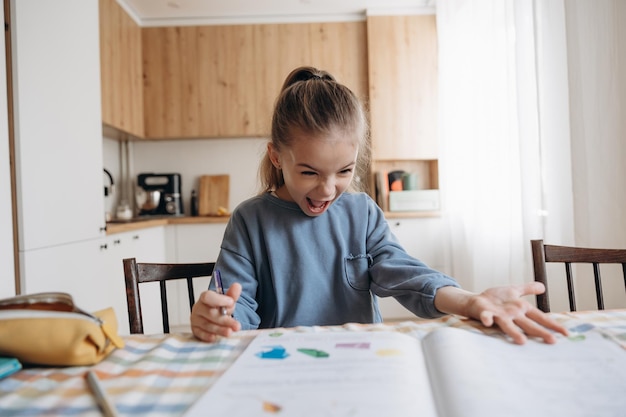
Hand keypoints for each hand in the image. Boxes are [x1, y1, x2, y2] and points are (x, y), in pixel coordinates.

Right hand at [191, 283, 241, 341]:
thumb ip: (232, 294)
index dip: (219, 300)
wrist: (214, 317)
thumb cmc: (219, 308)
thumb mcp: (227, 301)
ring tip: (229, 332)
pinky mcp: (195, 330)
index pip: (208, 296)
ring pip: (207, 325)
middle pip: (210, 313)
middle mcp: (198, 308)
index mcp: (205, 297)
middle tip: (236, 325)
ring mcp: (195, 320)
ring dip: (219, 329)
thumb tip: (237, 286)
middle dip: (224, 320)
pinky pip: (200, 334)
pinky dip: (207, 336)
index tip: (231, 303)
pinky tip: (214, 337)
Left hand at [436, 283, 568, 344]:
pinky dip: (487, 319)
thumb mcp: (514, 290)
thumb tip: (543, 286)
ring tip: (522, 342)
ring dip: (514, 332)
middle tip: (553, 341)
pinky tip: (489, 322)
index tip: (566, 333)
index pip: (540, 317)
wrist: (475, 301)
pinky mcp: (486, 314)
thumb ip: (528, 289)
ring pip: (509, 325)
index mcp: (521, 309)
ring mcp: (499, 316)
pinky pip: (487, 317)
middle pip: (528, 324)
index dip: (552, 324)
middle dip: (540, 332)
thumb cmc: (496, 298)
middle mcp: (512, 315)